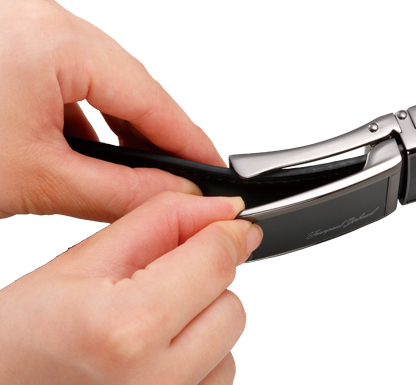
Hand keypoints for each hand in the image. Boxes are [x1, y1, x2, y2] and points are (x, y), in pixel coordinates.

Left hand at [0, 0, 224, 221]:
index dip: (188, 140)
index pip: (149, 98)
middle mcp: (43, 20)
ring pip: (102, 81)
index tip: (212, 168)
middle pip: (129, 85)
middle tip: (181, 176)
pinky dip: (89, 113)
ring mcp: (28, 27)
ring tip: (138, 168)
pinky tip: (91, 147)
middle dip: (157, 135)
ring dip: (122, 127)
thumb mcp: (36, 178)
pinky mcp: (15, 42)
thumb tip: (172, 191)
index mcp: (54, 40)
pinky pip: (71, 75)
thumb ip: (117, 190)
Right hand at [0, 192, 261, 383]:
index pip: (217, 261)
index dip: (226, 233)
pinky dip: (197, 357)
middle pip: (232, 306)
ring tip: (144, 327)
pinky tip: (152, 355)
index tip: (227, 224)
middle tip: (154, 285)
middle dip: (204, 282)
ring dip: (200, 323)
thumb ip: (161, 222)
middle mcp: (158, 381)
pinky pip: (217, 377)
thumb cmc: (22, 337)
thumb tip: (222, 210)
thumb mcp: (83, 261)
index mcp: (130, 327)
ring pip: (228, 344)